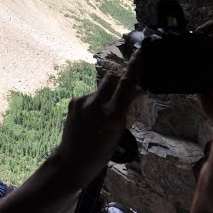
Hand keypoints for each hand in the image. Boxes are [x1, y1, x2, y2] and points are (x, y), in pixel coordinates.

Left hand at [53, 54, 141, 188]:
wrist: (72, 160)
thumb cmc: (101, 151)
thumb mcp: (118, 132)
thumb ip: (124, 110)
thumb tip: (134, 91)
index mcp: (113, 115)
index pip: (127, 84)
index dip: (134, 67)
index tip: (139, 52)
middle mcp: (98, 105)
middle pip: (112, 77)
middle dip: (118, 81)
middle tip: (119, 94)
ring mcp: (83, 102)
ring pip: (100, 87)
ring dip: (105, 94)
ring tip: (101, 115)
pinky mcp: (74, 102)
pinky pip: (89, 96)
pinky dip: (94, 103)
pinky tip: (90, 119)